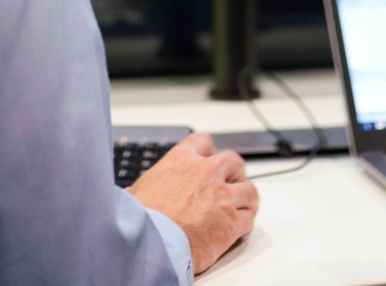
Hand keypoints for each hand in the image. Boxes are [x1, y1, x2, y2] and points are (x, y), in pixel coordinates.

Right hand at [127, 133, 259, 273]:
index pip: (203, 142)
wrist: (151, 244)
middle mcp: (206, 173)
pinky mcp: (232, 223)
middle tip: (229, 184)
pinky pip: (249, 218)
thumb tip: (135, 194)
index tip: (208, 160)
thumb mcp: (137, 190)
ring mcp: (223, 197)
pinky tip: (238, 228)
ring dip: (245, 198)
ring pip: (249, 190)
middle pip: (233, 162)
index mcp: (182, 160)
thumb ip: (149, 186)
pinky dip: (245, 223)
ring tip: (240, 206)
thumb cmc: (140, 219)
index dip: (208, 152)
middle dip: (233, 173)